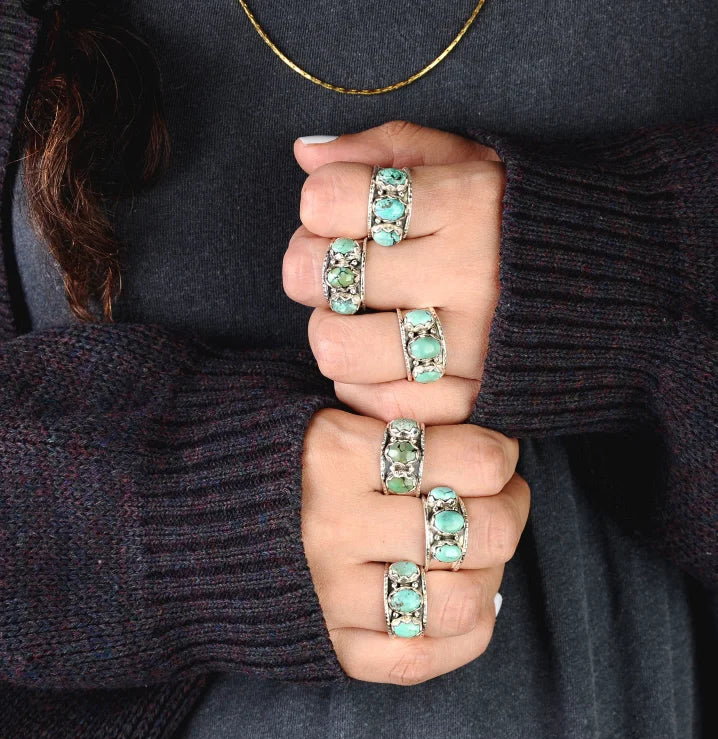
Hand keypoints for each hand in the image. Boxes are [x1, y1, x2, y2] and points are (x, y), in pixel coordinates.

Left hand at [284, 120, 503, 423]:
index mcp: (466, 202)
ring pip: (336, 346)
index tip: (340, 210)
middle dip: (309, 266)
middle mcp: (467, 275)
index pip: (329, 198)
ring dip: (333, 330)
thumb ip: (388, 149)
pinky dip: (365, 381)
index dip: (319, 202)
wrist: (619, 293)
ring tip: (360, 318)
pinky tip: (388, 360)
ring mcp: (470, 346)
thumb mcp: (470, 161)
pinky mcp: (472, 402)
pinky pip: (374, 401)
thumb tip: (306, 155)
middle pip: (318, 273)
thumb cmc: (524, 220)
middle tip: (337, 267)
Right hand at [302, 408, 528, 683]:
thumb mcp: (325, 411)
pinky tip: (460, 601)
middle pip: (480, 532)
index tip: (495, 455)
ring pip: (460, 603)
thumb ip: (399, 417)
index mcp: (335, 454)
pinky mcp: (330, 645)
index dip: (502, 455)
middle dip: (511, 512)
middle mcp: (335, 526)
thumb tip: (485, 448)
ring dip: (490, 576)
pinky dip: (463, 634)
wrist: (196, 519)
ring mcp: (331, 593)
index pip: (476, 460)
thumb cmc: (275, 458)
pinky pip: (420, 659)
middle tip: (500, 500)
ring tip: (476, 554)